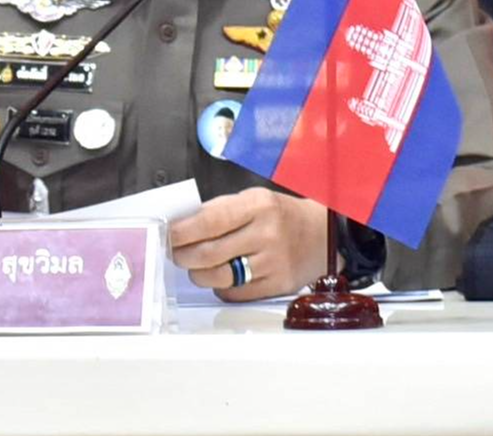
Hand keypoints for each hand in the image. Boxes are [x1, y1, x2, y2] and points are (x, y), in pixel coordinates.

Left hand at [170, 187, 328, 301]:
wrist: (323, 233)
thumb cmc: (280, 215)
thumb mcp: (253, 200)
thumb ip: (221, 211)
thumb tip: (183, 225)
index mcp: (257, 205)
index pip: (210, 220)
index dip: (183, 231)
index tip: (168, 234)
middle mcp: (266, 234)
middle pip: (210, 253)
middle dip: (184, 255)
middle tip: (175, 253)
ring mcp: (273, 263)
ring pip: (219, 277)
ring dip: (198, 273)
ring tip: (195, 266)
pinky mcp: (277, 286)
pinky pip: (235, 294)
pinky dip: (220, 288)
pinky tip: (219, 278)